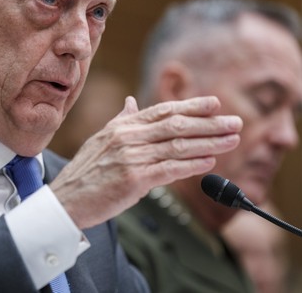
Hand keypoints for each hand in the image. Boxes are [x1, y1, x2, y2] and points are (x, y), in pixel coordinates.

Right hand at [50, 95, 241, 228]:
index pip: (162, 110)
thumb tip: (131, 101)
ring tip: (232, 140)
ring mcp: (130, 157)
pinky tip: (209, 162)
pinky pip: (169, 169)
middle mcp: (127, 137)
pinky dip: (192, 164)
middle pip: (176, 125)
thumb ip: (120, 120)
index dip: (191, 106)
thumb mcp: (101, 139)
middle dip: (210, 124)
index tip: (215, 104)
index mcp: (122, 126)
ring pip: (177, 146)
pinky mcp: (133, 179)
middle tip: (236, 122)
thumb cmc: (86, 172)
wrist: (66, 200)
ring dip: (209, 143)